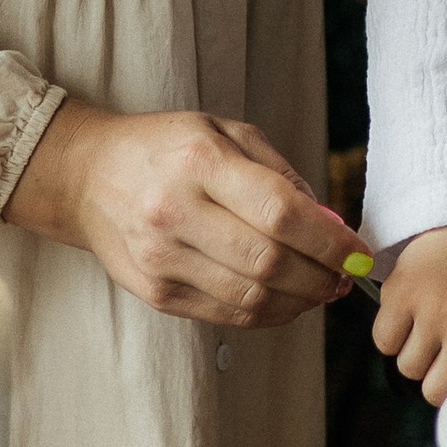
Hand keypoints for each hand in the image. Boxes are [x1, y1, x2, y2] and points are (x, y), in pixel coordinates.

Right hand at [6, 99, 366, 326]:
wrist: (88, 178)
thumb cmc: (166, 148)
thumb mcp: (224, 131)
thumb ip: (280, 174)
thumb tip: (331, 225)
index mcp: (200, 162)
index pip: (280, 213)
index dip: (329, 241)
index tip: (358, 253)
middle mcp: (176, 213)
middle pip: (269, 263)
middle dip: (321, 277)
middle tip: (344, 277)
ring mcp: (161, 258)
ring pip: (251, 298)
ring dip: (300, 302)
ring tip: (320, 290)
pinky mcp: (155, 293)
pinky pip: (226, 316)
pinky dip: (267, 314)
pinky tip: (286, 301)